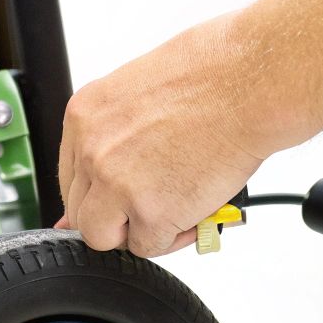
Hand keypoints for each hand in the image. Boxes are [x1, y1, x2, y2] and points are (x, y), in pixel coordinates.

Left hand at [58, 14, 287, 256]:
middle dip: (119, 216)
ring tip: (177, 206)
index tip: (119, 199)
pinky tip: (196, 209)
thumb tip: (111, 170)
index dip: (100, 194)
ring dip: (141, 230)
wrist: (249, 83)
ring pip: (107, 238)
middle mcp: (93, 150)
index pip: (72, 177)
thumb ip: (119, 133)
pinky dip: (175, 237)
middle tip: (156, 203)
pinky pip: (149, 247)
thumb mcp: (144, 93)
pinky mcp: (150, 213)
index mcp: (86, 116)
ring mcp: (116, 184)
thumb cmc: (214, 75)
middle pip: (84, 212)